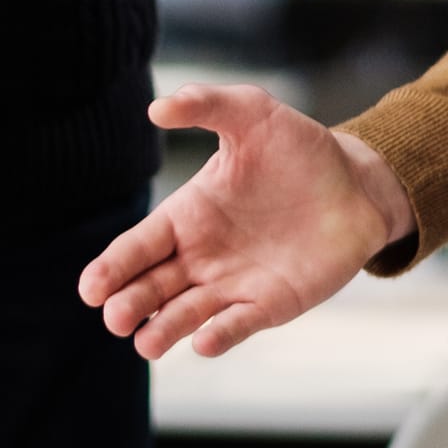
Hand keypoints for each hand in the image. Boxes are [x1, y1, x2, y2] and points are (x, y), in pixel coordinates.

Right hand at [77, 83, 416, 358]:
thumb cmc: (298, 148)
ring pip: (187, 313)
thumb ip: (206, 105)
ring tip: (146, 343)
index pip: (140, 245)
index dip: (114, 267)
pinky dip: (220, 335)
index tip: (90, 289)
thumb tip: (156, 108)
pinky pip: (238, 325)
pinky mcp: (269, 305)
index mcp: (188, 214)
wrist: (357, 183)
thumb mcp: (252, 113)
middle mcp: (202, 255)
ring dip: (165, 328)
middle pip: (154, 286)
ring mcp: (233, 284)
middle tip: (115, 317)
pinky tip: (204, 341)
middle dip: (131, 303)